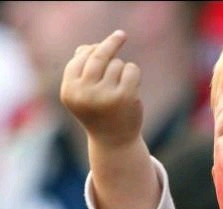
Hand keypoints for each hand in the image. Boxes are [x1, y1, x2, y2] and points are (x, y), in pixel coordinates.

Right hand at [60, 30, 142, 148]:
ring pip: (116, 64)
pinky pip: (131, 69)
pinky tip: (132, 86)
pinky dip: (133, 73)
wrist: (114, 142)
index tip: (101, 44)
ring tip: (120, 88)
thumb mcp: (84, 94)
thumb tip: (84, 48)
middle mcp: (85, 93)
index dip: (91, 50)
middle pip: (97, 56)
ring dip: (122, 70)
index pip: (79, 59)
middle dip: (110, 43)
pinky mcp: (126, 96)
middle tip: (121, 35)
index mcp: (70, 91)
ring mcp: (106, 95)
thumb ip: (81, 72)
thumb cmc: (98, 114)